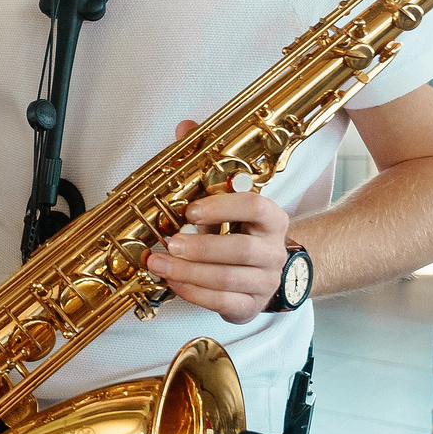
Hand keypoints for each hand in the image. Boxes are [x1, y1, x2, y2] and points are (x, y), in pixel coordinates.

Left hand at [150, 119, 291, 323]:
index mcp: (272, 218)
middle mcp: (273, 251)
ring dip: (188, 272)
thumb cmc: (238, 231)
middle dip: (200, 248)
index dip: (223, 207)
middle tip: (167, 243)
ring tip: (158, 263)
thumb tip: (185, 127)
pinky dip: (194, 293)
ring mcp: (265, 281)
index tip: (190, 210)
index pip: (257, 207)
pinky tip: (172, 283)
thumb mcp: (224, 201)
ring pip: (228, 279)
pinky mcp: (251, 306)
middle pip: (240, 249)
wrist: (266, 272)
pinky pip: (223, 302)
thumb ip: (205, 167)